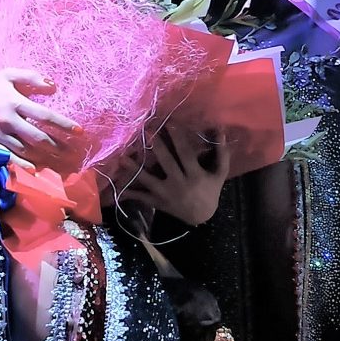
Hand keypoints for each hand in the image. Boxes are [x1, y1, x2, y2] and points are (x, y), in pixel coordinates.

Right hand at [0, 69, 85, 172]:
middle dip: (58, 146)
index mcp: (15, 102)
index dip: (63, 124)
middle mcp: (8, 121)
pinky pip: (9, 159)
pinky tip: (36, 169)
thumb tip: (53, 86)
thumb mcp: (9, 75)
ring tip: (60, 161)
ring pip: (26, 150)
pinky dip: (23, 166)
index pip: (45, 115)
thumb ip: (31, 77)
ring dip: (45, 157)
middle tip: (73, 152)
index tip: (79, 131)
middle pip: (38, 137)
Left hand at [115, 127, 229, 225]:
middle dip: (157, 148)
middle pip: (167, 164)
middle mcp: (180, 184)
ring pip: (149, 180)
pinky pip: (142, 197)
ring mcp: (166, 194)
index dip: (178, 139)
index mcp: (195, 175)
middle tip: (147, 131)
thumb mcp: (219, 174)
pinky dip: (130, 192)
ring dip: (136, 169)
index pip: (186, 154)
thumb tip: (221, 130)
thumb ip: (221, 153)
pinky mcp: (157, 202)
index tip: (170, 123)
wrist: (201, 217)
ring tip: (124, 157)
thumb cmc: (210, 190)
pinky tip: (117, 185)